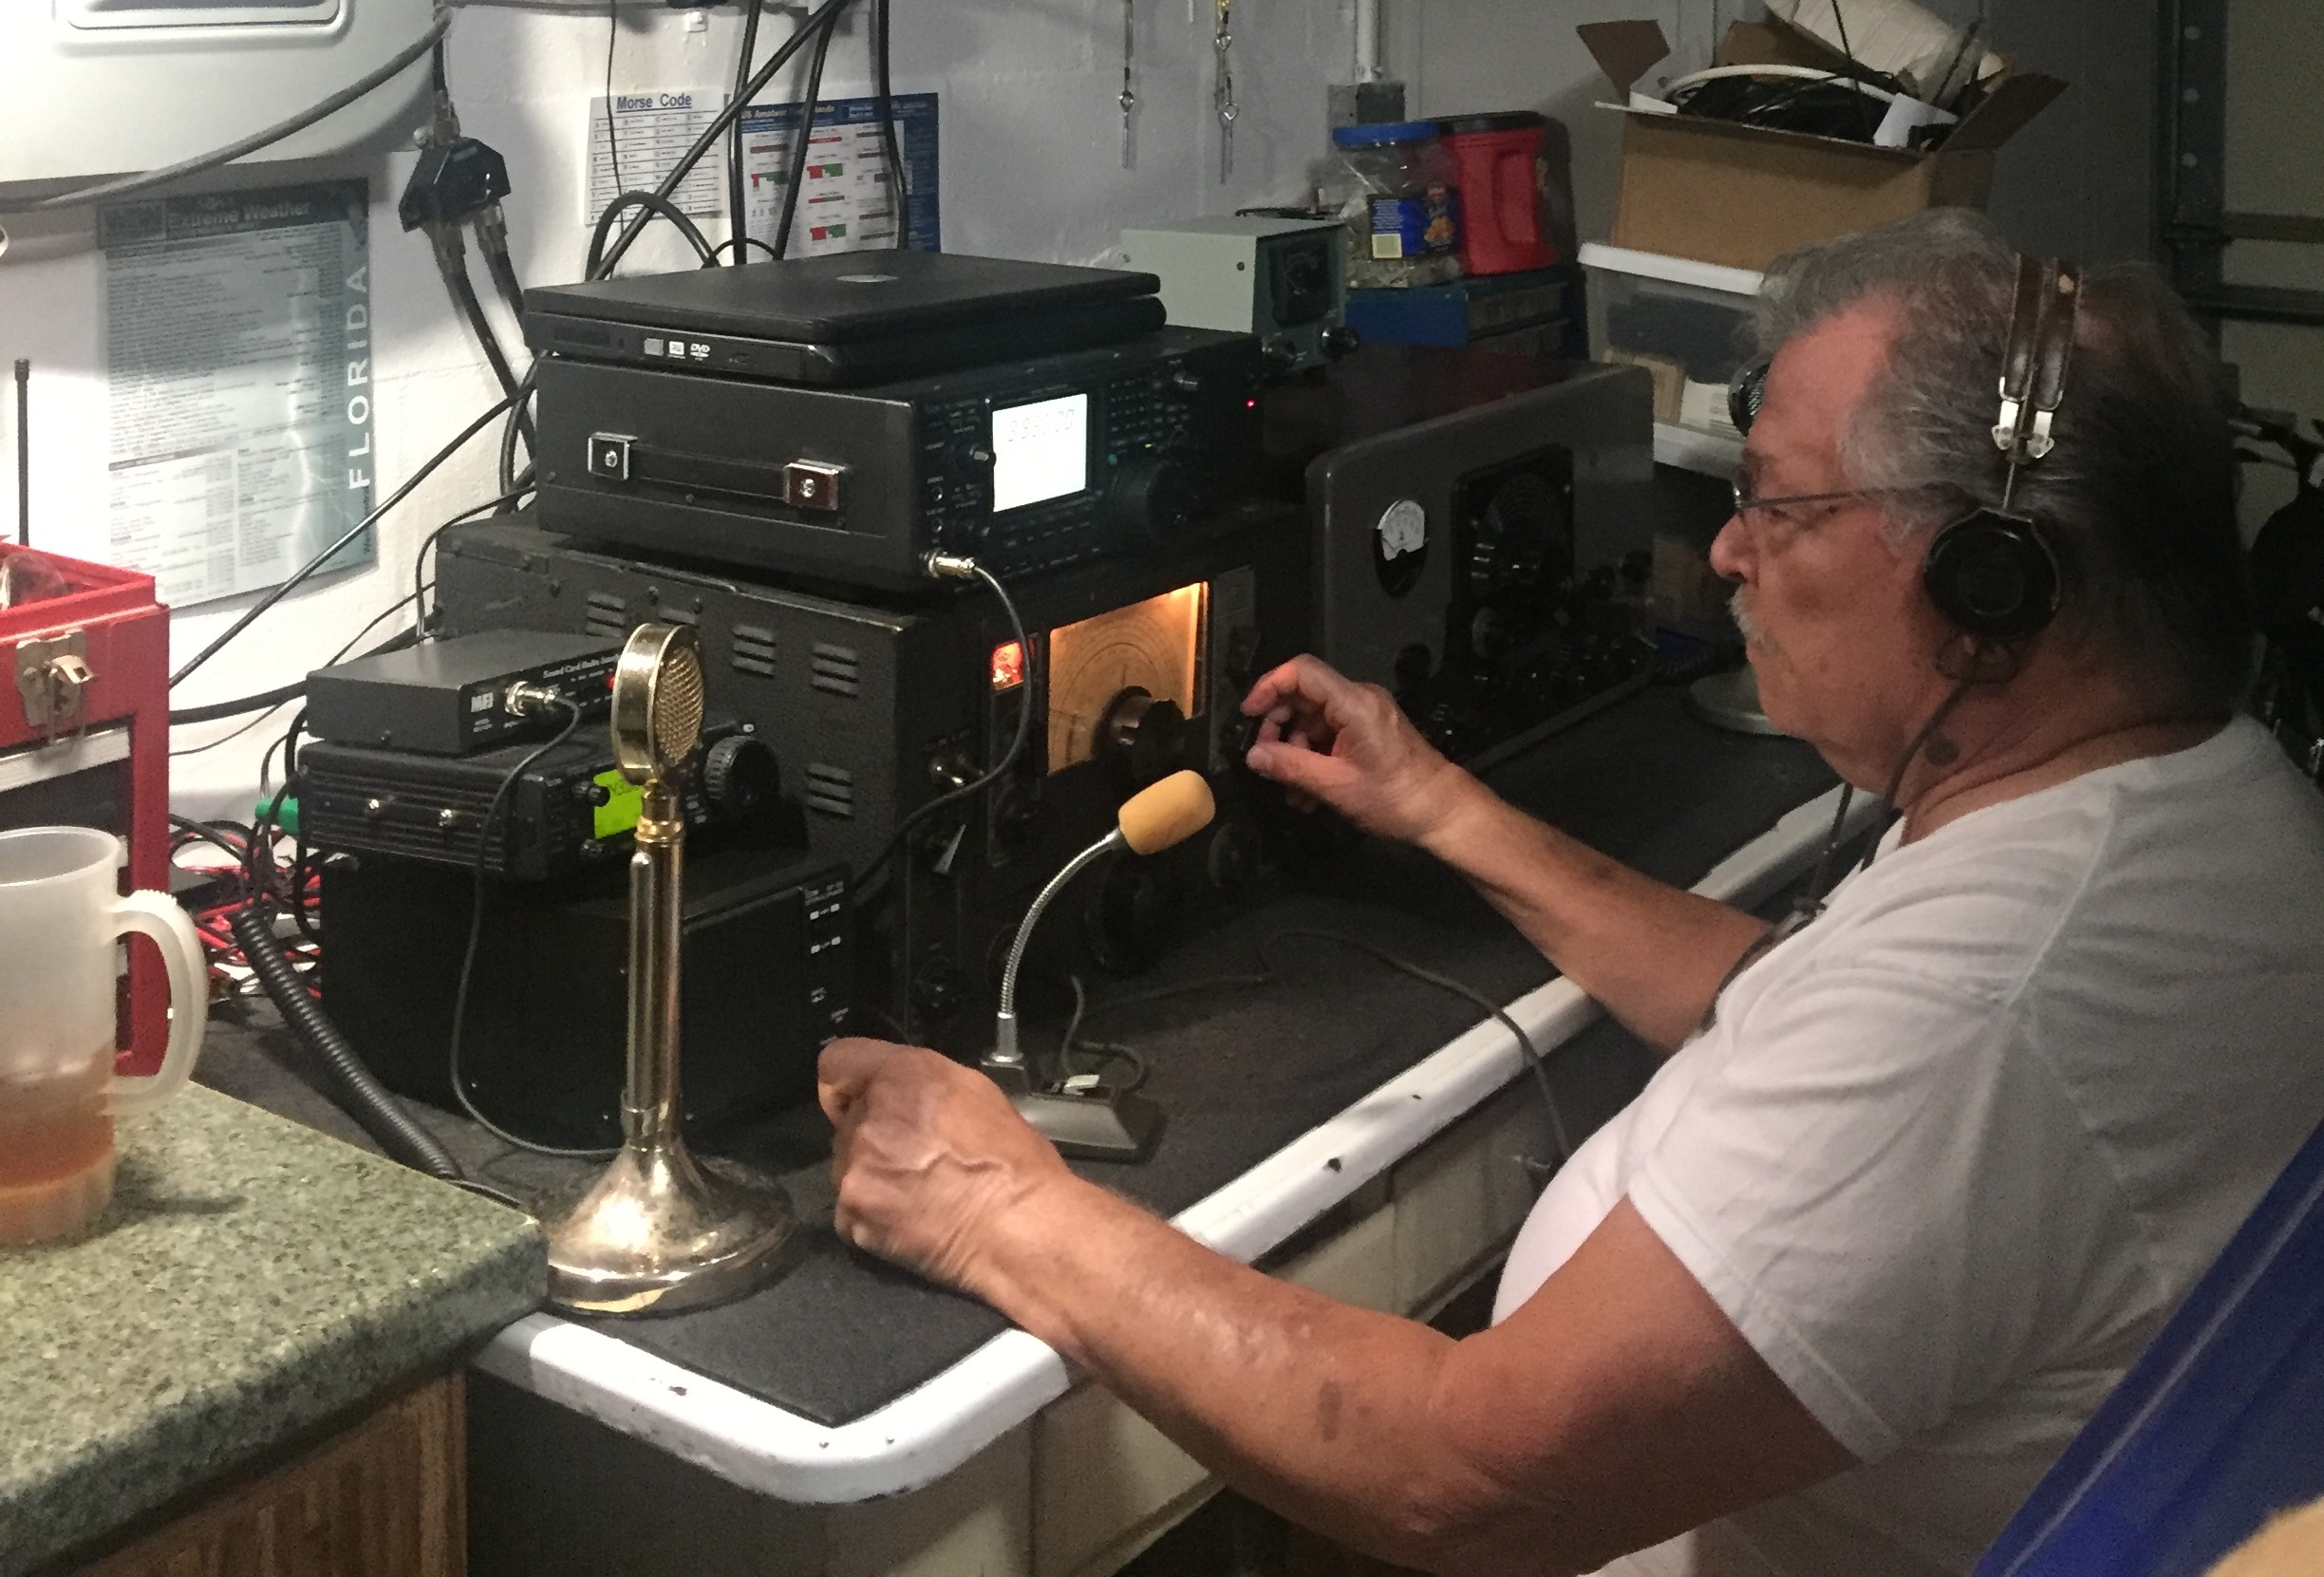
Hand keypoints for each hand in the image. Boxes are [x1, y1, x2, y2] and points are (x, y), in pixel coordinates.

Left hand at [819, 1038, 1076, 1293]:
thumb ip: (921, 1082)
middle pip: (847, 1118)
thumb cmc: (1013, 1165)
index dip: (849, 1083)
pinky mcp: (853, 1211)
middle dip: (872, 1133)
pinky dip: (873, 1213)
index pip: (837, 1062)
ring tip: (918, 1190)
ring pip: (846, 1163)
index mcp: (904, 1075)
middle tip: (915, 1155)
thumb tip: (899, 1091)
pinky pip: (850, 1206)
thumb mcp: (976, 1092)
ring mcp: (856, 1166)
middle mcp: (871, 1115)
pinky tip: (911, 1216)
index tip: (859, 1098)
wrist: (1018, 1228)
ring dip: (872, 1174)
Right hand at [1240, 654, 1472, 846]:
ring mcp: (1365, 715)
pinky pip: (1330, 734)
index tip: (1249, 714)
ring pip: (1313, 719)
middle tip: (1265, 760)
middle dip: (1278, 726)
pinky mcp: (1368, 731)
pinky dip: (1313, 756)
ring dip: (1295, 750)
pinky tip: (1306, 792)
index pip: (1301, 671)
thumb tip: (1253, 756)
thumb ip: (1290, 766)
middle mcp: (1360, 699)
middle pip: (1303, 695)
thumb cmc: (1395, 798)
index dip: (1268, 686)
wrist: (1442, 811)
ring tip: (1289, 789)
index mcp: (1354, 703)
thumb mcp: (1335, 785)